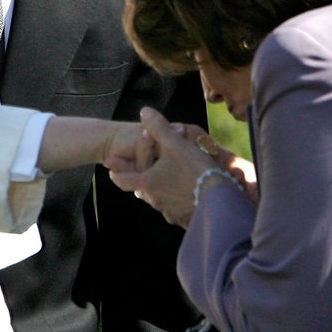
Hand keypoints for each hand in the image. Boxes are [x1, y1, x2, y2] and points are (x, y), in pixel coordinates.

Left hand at [109, 108, 246, 226]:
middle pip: (140, 192)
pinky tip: (185, 198)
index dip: (116, 172)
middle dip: (140, 182)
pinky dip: (176, 203)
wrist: (220, 201)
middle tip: (139, 173)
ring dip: (158, 192)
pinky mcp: (184, 220)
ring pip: (158, 201)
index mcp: (147, 182)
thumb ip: (159, 127)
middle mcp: (155, 200)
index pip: (122, 179)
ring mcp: (170, 212)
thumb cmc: (196, 171)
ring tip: (164, 183)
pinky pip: (175, 211)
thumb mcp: (176, 144)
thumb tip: (144, 111)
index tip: (112, 169)